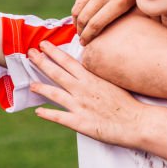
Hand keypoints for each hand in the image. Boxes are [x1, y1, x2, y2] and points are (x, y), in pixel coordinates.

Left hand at [28, 41, 142, 146]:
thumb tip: (88, 70)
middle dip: (41, 62)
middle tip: (29, 53)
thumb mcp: (113, 82)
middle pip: (57, 72)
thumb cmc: (129, 103)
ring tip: (31, 83)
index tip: (43, 44)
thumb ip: (98, 76)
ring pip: (54, 93)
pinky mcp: (80, 122)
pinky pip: (59, 117)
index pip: (68, 61)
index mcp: (91, 78)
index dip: (53, 52)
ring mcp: (80, 106)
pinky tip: (38, 111)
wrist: (138, 122)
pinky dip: (47, 114)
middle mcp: (83, 89)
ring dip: (41, 87)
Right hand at [72, 0, 135, 43]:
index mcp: (119, 1)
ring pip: (77, 9)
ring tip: (79, 28)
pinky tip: (82, 13)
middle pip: (84, 19)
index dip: (88, 38)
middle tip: (81, 39)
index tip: (85, 44)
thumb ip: (124, 18)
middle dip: (80, 32)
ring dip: (76, 21)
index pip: (95, 25)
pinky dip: (78, 7)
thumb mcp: (137, 3)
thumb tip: (108, 38)